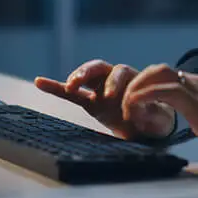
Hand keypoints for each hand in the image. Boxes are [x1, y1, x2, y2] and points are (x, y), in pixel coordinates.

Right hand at [34, 60, 174, 139]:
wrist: (151, 128)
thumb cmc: (158, 120)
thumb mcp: (158, 118)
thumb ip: (150, 113)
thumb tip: (138, 110)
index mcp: (134, 80)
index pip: (122, 73)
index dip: (116, 83)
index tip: (113, 98)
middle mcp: (116, 81)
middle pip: (102, 68)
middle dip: (91, 72)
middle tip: (83, 84)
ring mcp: (101, 90)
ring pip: (87, 75)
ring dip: (77, 77)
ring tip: (70, 85)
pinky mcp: (90, 103)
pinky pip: (71, 94)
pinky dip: (56, 87)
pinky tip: (39, 82)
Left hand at [122, 64, 197, 164]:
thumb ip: (190, 112)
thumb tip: (170, 117)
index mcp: (196, 85)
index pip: (163, 74)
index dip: (143, 85)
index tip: (131, 106)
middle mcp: (195, 82)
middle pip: (158, 69)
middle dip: (136, 82)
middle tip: (124, 105)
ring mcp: (196, 90)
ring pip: (159, 74)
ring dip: (137, 88)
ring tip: (127, 108)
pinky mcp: (196, 104)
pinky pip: (166, 91)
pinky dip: (146, 95)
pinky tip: (135, 108)